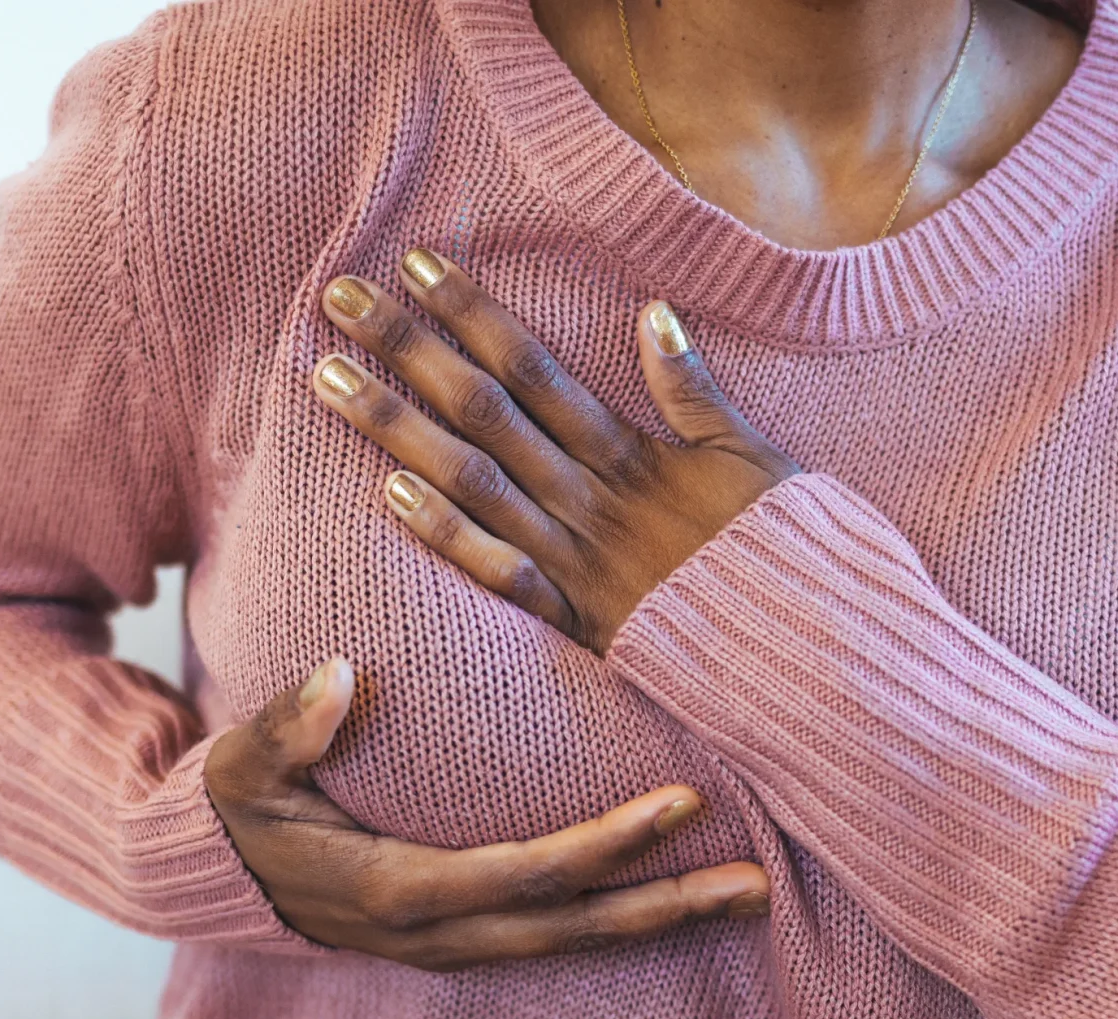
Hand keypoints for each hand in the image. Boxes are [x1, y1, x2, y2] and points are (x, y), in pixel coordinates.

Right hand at [205, 660, 770, 968]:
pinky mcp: (465, 936)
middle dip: (667, 906)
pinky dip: (620, 922)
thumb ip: (286, 728)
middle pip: (574, 926)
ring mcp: (458, 943)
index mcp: (400, 888)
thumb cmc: (249, 813)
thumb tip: (335, 674)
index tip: (683, 805)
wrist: (233, 878)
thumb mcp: (245, 769)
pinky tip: (672, 899)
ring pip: (575, 943)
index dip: (607, 845)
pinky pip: (555, 935)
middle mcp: (442, 930)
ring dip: (660, 922)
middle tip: (757, 885)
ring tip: (744, 898)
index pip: (527, 872)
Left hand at [314, 249, 797, 654]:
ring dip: (399, 428)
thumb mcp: (751, 454)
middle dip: (408, 350)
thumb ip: (696, 387)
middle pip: (483, 409)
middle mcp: (586, 495)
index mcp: (628, 452)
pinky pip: (500, 576)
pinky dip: (447, 538)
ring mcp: (572, 557)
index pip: (533, 365)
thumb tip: (652, 311)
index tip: (413, 264)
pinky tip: (391, 493)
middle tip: (337, 301)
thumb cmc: (775, 547)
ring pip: (471, 480)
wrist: (797, 645)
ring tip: (330, 380)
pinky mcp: (570, 618)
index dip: (470, 311)